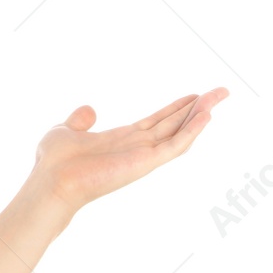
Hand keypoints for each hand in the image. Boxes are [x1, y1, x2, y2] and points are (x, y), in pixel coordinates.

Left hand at [31, 87, 228, 214]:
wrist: (51, 181)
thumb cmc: (53, 162)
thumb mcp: (64, 131)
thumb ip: (79, 120)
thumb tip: (89, 109)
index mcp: (121, 140)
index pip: (156, 122)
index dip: (175, 108)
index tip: (194, 96)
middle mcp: (136, 148)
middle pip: (175, 124)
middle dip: (198, 108)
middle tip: (221, 92)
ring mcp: (143, 156)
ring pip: (180, 133)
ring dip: (200, 115)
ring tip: (218, 97)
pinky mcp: (145, 163)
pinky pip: (175, 146)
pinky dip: (192, 131)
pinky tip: (206, 116)